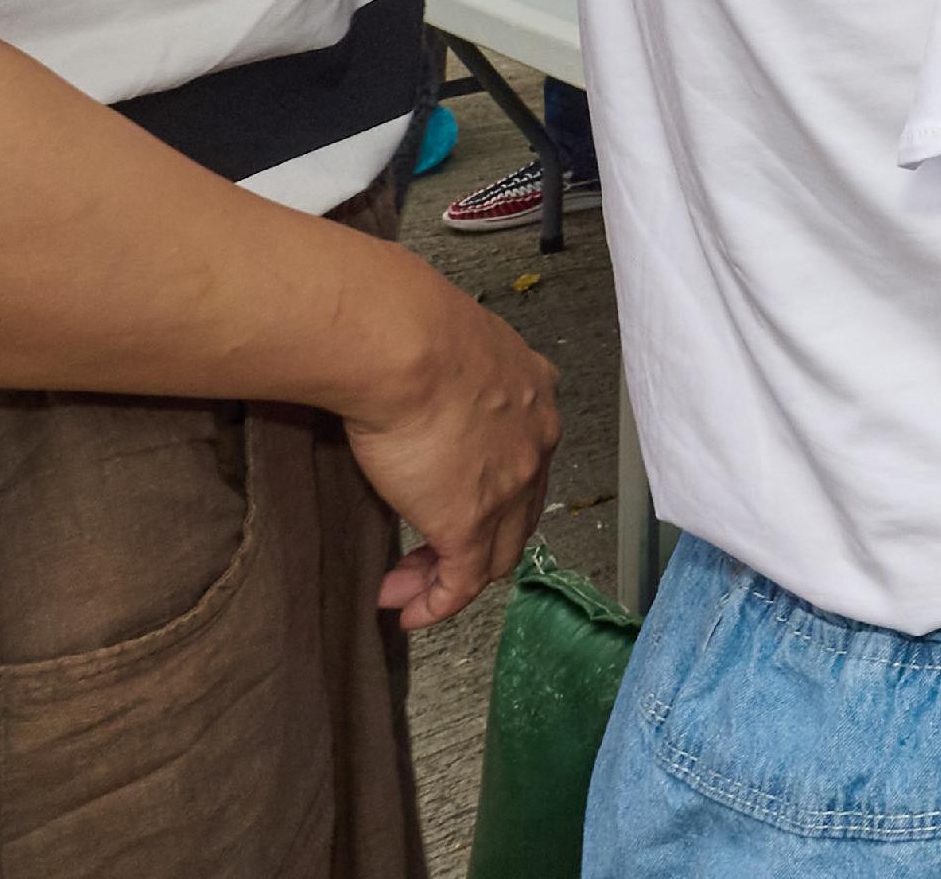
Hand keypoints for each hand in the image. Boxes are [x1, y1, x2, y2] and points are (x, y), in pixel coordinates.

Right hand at [342, 273, 562, 630]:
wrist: (403, 344)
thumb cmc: (408, 328)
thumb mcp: (446, 343)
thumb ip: (445, 370)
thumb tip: (408, 374)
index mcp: (534, 391)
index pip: (523, 455)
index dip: (490, 485)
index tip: (447, 496)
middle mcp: (537, 440)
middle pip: (517, 511)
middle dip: (473, 539)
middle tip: (425, 553)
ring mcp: (509, 486)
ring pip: (495, 553)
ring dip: (447, 574)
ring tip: (404, 588)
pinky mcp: (469, 524)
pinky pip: (461, 582)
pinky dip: (437, 603)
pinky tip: (410, 611)